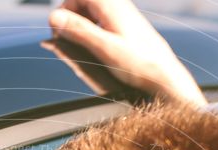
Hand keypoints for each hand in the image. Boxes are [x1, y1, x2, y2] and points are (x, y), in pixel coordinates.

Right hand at [46, 0, 206, 105]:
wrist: (164, 74)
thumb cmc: (137, 64)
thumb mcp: (104, 48)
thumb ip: (79, 31)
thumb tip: (53, 17)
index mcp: (111, 4)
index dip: (62, 12)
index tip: (56, 33)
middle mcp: (118, 3)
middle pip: (84, 1)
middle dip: (70, 18)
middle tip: (64, 40)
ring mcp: (124, 12)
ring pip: (93, 9)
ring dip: (81, 24)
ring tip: (79, 45)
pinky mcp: (127, 23)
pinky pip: (103, 18)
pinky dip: (93, 28)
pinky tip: (96, 45)